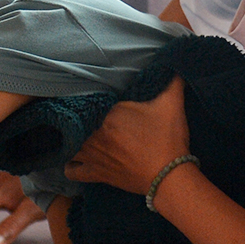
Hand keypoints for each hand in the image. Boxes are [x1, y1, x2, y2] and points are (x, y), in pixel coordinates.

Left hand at [64, 77, 189, 193]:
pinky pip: (71, 171)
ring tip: (79, 137)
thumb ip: (172, 82)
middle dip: (80, 120)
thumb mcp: (172, 106)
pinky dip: (71, 165)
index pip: (90, 102)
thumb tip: (175, 66)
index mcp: (109, 113)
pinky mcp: (95, 174)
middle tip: (88, 118)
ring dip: (72, 141)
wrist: (169, 177)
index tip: (96, 100)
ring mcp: (92, 155)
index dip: (90, 101)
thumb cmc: (167, 140)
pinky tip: (76, 160)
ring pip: (69, 145)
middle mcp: (94, 134)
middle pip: (75, 123)